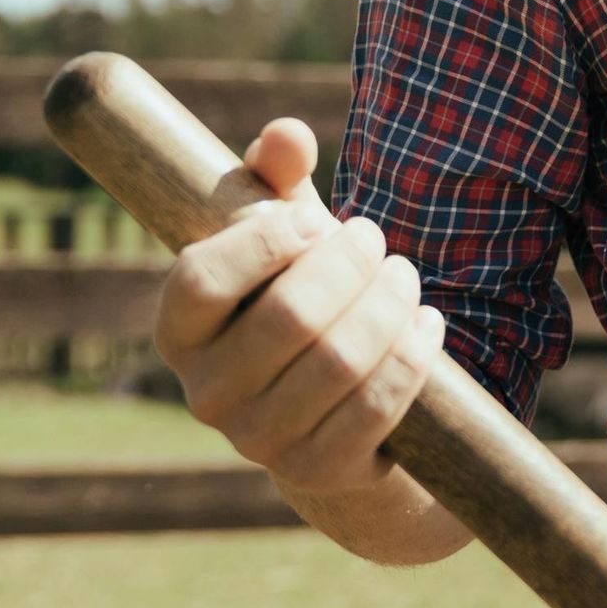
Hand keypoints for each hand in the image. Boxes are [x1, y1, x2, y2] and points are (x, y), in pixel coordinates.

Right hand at [151, 116, 443, 496]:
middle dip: (348, 266)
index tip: (314, 219)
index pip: (200, 281)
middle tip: (376, 239)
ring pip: (339, 361)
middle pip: (288, 317)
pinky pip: (375, 407)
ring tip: (405, 275)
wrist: (329, 403)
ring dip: (387, 306)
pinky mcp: (318, 470)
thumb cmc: (295, 290)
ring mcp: (259, 440)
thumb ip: (274, 176)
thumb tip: (286, 136)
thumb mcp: (281, 230)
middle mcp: (206, 393)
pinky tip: (427, 324)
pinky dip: (410, 357)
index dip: (261, 242)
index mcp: (179, 330)